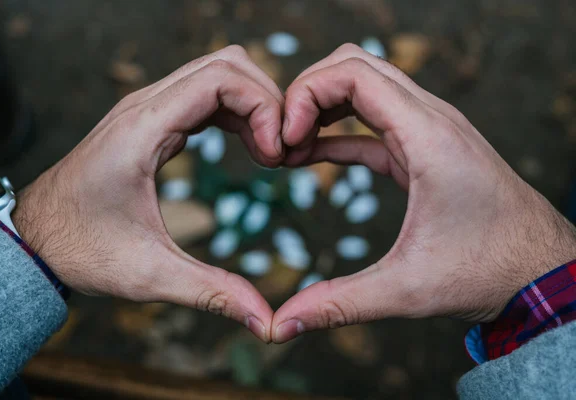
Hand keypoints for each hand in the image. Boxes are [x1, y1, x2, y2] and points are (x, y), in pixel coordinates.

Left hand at [12, 46, 284, 341]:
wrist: (35, 239)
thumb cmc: (81, 250)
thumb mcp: (150, 275)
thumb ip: (213, 293)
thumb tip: (266, 321)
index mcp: (142, 130)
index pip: (219, 78)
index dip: (262, 107)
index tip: (275, 155)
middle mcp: (145, 107)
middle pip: (226, 64)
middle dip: (267, 100)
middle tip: (281, 151)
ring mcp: (147, 110)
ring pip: (217, 73)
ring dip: (254, 103)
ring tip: (270, 151)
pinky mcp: (152, 121)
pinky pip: (205, 95)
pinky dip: (237, 112)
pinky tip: (249, 147)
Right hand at [271, 44, 575, 342]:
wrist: (541, 271)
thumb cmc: (487, 272)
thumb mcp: (406, 290)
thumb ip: (339, 304)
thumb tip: (282, 325)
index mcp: (428, 137)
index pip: (354, 73)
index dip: (306, 94)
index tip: (285, 139)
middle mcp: (431, 120)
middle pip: (355, 65)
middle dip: (308, 92)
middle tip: (281, 137)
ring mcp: (429, 130)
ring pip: (364, 86)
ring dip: (322, 107)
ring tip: (289, 148)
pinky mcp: (424, 149)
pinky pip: (372, 123)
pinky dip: (337, 131)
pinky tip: (310, 156)